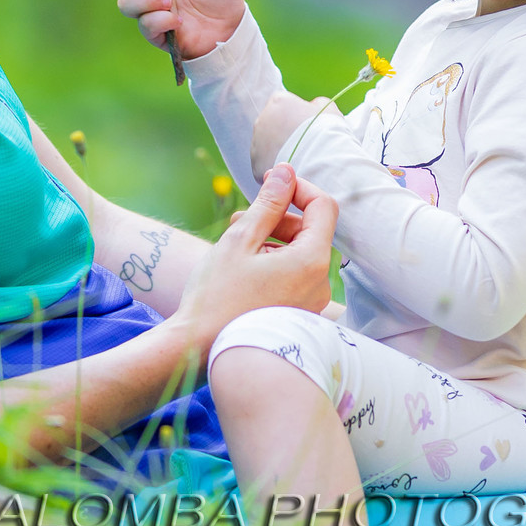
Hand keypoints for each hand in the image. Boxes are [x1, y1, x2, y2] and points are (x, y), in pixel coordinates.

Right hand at [168, 165, 336, 360]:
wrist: (202, 353)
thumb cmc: (218, 296)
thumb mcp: (240, 240)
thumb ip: (267, 203)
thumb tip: (286, 172)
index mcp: (311, 261)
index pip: (323, 206)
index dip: (296, 187)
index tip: (268, 182)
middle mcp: (320, 284)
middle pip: (310, 231)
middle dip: (277, 217)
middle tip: (239, 221)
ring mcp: (311, 304)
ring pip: (299, 254)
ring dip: (271, 241)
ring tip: (234, 246)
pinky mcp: (298, 317)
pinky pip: (293, 277)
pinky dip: (272, 264)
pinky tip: (242, 270)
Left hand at [252, 88, 325, 176]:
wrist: (323, 164)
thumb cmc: (327, 134)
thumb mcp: (328, 109)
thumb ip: (316, 104)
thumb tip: (313, 105)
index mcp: (278, 102)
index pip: (285, 104)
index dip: (297, 116)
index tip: (309, 127)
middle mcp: (262, 120)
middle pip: (273, 125)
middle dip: (286, 133)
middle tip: (305, 145)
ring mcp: (257, 144)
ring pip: (267, 146)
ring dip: (280, 151)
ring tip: (301, 160)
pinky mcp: (257, 166)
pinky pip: (266, 165)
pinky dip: (277, 167)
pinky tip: (294, 171)